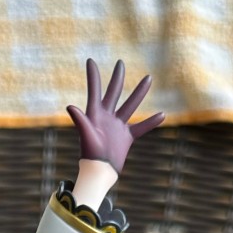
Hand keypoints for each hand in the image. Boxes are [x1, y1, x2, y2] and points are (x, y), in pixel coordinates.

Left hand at [66, 57, 163, 174]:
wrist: (100, 171)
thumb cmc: (90, 154)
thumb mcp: (86, 134)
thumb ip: (80, 120)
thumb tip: (70, 106)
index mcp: (95, 114)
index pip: (95, 90)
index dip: (93, 76)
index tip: (90, 60)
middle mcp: (107, 116)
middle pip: (114, 92)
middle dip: (117, 77)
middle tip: (120, 63)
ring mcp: (118, 125)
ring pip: (131, 105)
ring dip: (139, 92)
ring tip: (148, 78)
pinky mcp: (127, 137)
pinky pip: (141, 127)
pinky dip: (151, 122)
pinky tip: (162, 115)